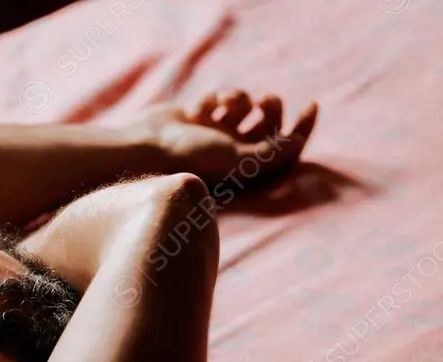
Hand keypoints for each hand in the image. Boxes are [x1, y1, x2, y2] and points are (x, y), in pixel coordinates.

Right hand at [132, 90, 318, 185]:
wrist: (146, 146)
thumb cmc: (190, 158)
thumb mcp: (236, 158)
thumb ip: (269, 153)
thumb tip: (298, 143)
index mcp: (245, 168)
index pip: (284, 149)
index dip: (301, 128)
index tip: (311, 105)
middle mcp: (233, 151)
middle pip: (269, 123)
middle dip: (271, 107)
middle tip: (264, 102)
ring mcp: (217, 133)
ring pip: (245, 105)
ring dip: (240, 98)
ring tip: (226, 103)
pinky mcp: (201, 117)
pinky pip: (220, 98)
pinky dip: (212, 99)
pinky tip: (196, 110)